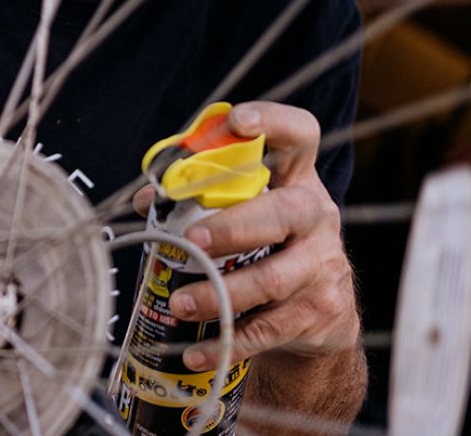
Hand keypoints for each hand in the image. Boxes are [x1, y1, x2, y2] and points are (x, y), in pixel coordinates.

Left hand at [159, 101, 359, 369]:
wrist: (320, 316)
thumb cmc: (270, 245)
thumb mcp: (248, 211)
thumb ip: (200, 197)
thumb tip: (147, 198)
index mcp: (296, 179)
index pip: (299, 135)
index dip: (274, 121)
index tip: (238, 121)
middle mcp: (317, 216)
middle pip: (286, 212)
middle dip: (236, 225)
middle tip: (193, 241)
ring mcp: (323, 265)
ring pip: (275, 278)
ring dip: (223, 292)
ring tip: (180, 303)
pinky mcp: (320, 311)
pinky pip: (271, 329)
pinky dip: (231, 340)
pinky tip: (200, 350)